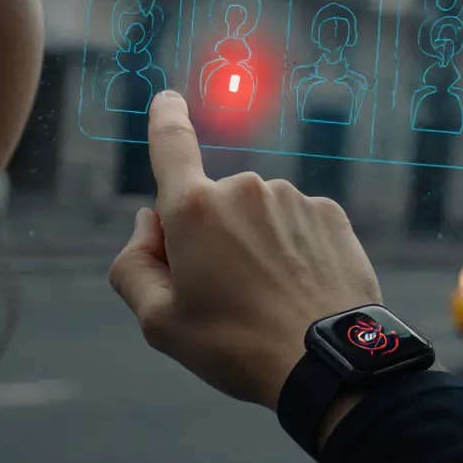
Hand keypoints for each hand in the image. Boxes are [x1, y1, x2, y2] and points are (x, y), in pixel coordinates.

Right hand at [108, 90, 382, 410]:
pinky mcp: (329, 213)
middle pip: (213, 206)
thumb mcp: (160, 323)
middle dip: (210, 238)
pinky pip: (297, 225)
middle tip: (223, 297)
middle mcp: (243, 188)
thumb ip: (133, 265)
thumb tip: (148, 222)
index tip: (167, 100)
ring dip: (255, 246)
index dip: (165, 119)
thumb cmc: (236, 346)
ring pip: (258, 218)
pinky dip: (292, 251)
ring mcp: (291, 198)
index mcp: (194, 209)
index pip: (171, 145)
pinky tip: (299, 290)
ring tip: (268, 302)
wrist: (328, 363)